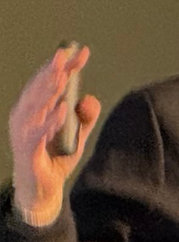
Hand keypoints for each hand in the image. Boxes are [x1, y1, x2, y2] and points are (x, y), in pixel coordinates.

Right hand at [7, 45, 101, 226]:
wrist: (41, 189)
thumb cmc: (55, 157)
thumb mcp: (76, 136)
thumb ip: (85, 117)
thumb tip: (90, 98)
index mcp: (34, 108)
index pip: (48, 81)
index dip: (64, 65)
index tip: (81, 52)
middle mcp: (25, 116)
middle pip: (39, 89)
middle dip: (52, 71)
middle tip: (65, 57)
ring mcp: (24, 133)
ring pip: (36, 107)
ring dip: (49, 91)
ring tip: (63, 76)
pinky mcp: (29, 151)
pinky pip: (39, 134)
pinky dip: (51, 122)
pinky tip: (62, 110)